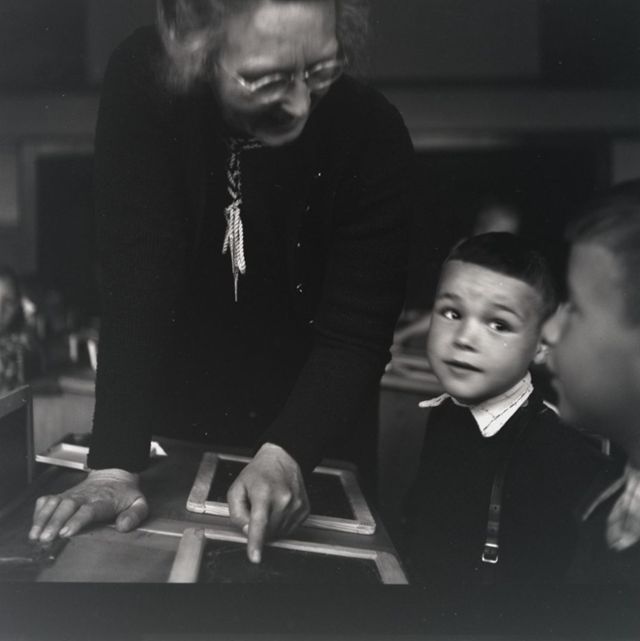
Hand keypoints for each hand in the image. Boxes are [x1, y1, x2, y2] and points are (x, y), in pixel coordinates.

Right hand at [28, 468, 148, 542]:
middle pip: (67, 507)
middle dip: (55, 522)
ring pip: (55, 503)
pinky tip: (35, 523)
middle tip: (46, 538)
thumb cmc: (125, 493)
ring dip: (43, 518)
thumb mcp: (139, 502)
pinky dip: (39, 510)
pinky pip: (48, 499)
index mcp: (103, 500)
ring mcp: (73, 494)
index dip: (76, 520)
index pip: (88, 510)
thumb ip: (135, 514)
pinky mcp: (64, 494)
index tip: (66, 532)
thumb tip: (124, 526)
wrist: (115, 473)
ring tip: (35, 534)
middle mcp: (85, 496)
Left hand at [227, 443, 308, 563]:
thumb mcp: (237, 488)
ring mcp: (296, 505)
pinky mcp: (304, 510)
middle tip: (257, 509)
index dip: (256, 542)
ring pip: (279, 532)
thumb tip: (248, 531)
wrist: (283, 459)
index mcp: (264, 493)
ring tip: (269, 506)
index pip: (259, 522)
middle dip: (259, 528)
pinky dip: (281, 524)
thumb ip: (237, 512)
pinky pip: (289, 529)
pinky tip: (279, 508)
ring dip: (271, 527)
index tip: (255, 557)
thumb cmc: (258, 473)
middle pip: (267, 532)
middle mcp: (283, 499)